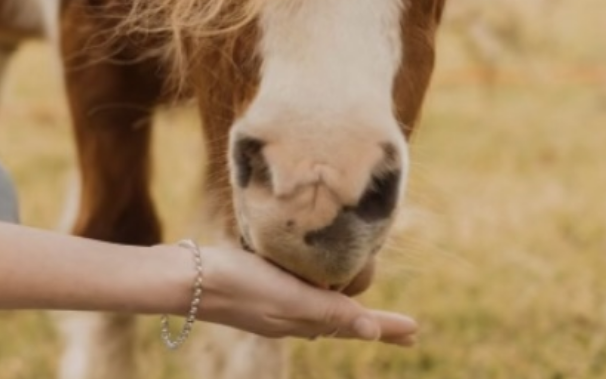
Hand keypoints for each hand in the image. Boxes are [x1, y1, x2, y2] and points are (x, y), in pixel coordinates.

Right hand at [183, 245, 416, 345]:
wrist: (189, 279)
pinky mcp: (258, 285)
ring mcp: (274, 304)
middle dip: (372, 322)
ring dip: (344, 304)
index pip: (356, 326)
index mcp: (305, 321)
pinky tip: (312, 273)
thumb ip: (329, 312)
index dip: (386, 327)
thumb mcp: (289, 298)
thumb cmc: (240, 285)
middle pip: (342, 321)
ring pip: (320, 309)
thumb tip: (373, 332)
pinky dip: (316, 287)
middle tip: (401, 327)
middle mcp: (293, 317)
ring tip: (362, 299)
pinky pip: (298, 291)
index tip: (416, 331)